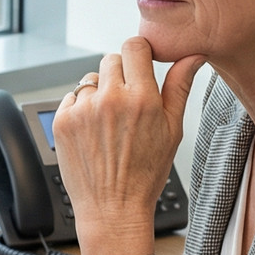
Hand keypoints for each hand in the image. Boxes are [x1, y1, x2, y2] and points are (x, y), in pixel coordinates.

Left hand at [53, 39, 205, 254]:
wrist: (112, 209)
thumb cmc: (145, 174)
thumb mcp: (172, 130)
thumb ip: (179, 87)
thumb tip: (192, 56)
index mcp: (141, 98)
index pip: (134, 46)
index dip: (139, 53)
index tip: (141, 66)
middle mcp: (109, 99)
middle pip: (111, 59)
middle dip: (120, 74)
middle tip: (127, 102)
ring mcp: (82, 110)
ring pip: (90, 80)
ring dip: (99, 93)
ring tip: (109, 123)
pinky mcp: (62, 121)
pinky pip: (72, 98)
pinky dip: (81, 109)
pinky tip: (93, 132)